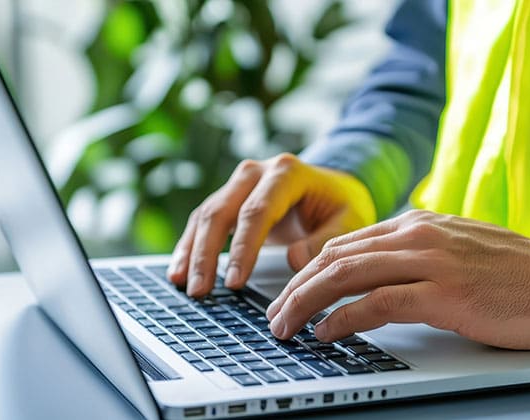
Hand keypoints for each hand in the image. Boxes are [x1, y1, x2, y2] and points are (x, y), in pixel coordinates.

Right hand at [167, 153, 375, 296]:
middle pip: (222, 211)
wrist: (335, 186)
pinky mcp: (230, 198)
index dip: (243, 248)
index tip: (235, 281)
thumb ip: (325, 240)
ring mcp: (239, 183)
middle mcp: (256, 172)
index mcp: (287, 173)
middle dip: (207, 254)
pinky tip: (179, 271)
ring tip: (185, 286)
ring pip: (206, 215)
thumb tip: (294, 260)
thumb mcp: (350, 221)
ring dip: (192, 252)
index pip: (257, 211)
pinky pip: (203, 221)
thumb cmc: (342, 205)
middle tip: (201, 290)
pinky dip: (189, 246)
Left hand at [266, 210, 529, 349]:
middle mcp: (418, 235)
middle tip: (275, 314)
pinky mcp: (443, 293)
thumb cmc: (519, 273)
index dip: (311, 270)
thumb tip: (383, 274)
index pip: (347, 243)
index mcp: (419, 223)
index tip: (292, 293)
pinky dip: (344, 318)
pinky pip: (377, 304)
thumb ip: (420, 254)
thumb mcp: (460, 249)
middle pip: (336, 257)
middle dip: (296, 287)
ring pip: (346, 275)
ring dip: (307, 302)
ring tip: (285, 326)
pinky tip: (326, 332)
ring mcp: (430, 261)